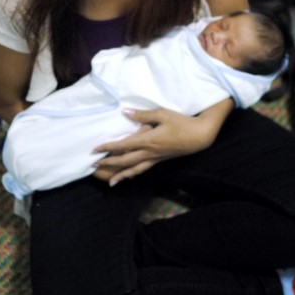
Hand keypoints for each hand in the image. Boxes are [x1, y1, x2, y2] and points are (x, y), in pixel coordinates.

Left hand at [93, 103, 229, 185]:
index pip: (123, 145)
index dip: (108, 148)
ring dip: (122, 175)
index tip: (95, 150)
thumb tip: (126, 112)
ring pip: (135, 169)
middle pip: (126, 161)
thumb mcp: (162, 114)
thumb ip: (143, 114)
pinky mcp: (161, 160)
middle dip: (110, 163)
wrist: (199, 136)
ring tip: (111, 183)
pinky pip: (145, 169)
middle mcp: (150, 152)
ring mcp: (156, 158)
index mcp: (148, 140)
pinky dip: (135, 174)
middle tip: (95, 165)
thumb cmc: (181, 122)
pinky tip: (130, 176)